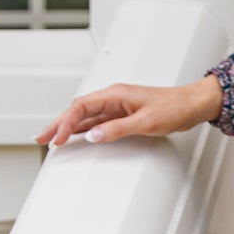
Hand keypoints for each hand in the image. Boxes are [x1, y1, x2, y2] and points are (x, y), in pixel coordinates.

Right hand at [35, 74, 223, 149]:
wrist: (193, 104)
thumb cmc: (174, 108)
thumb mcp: (146, 122)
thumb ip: (117, 129)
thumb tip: (93, 136)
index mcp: (115, 94)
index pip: (81, 107)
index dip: (65, 123)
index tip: (57, 138)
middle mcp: (113, 98)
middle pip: (77, 110)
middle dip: (58, 124)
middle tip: (41, 139)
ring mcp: (117, 106)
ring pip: (85, 116)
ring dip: (68, 127)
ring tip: (52, 140)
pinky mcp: (123, 114)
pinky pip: (97, 121)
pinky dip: (83, 129)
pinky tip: (75, 136)